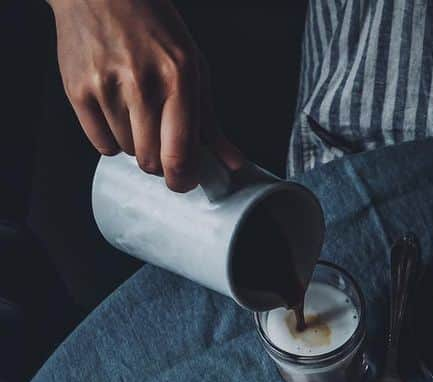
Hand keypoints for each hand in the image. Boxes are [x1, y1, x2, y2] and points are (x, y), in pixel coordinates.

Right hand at [49, 0, 242, 190]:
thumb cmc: (152, 27)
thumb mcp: (192, 66)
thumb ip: (211, 121)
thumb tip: (233, 164)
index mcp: (177, 78)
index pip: (179, 155)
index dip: (183, 179)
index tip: (184, 181)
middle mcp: (141, 83)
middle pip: (150, 161)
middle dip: (159, 160)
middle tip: (160, 139)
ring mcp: (106, 86)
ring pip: (127, 151)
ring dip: (135, 142)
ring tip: (135, 109)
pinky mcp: (77, 89)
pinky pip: (101, 144)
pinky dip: (110, 137)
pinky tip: (115, 110)